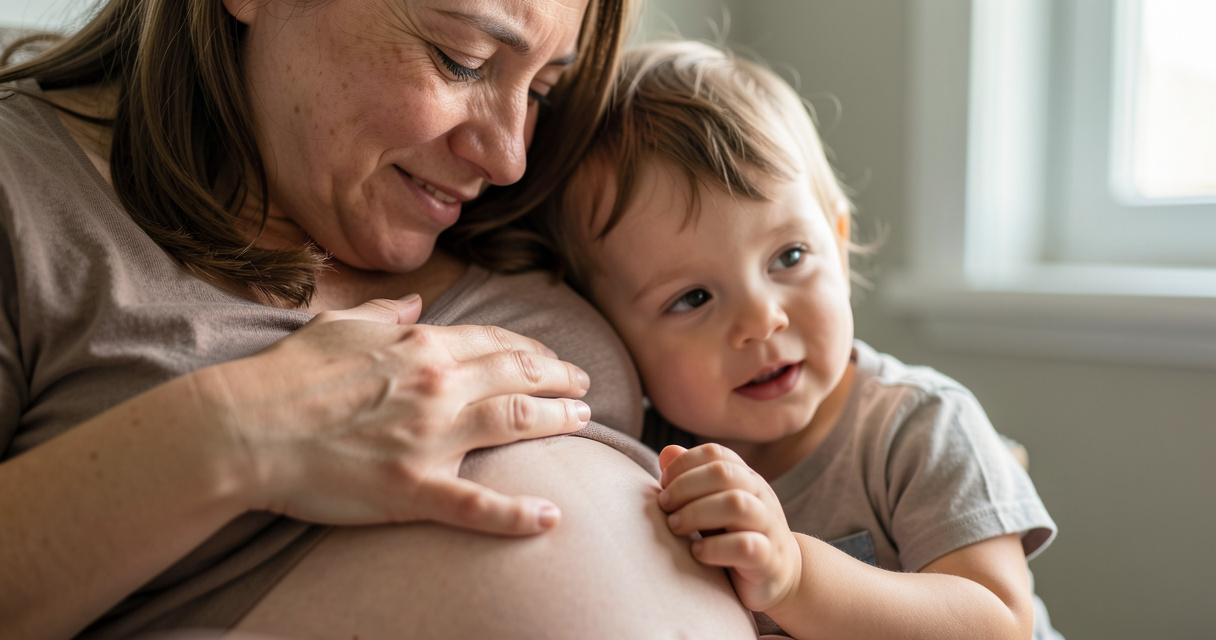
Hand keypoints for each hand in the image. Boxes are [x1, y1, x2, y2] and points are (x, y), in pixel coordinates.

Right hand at [198, 295, 591, 535]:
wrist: (242, 427)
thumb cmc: (285, 376)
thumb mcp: (338, 325)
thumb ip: (384, 311)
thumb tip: (414, 299)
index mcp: (421, 346)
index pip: (496, 343)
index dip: (534, 350)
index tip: (554, 359)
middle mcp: (437, 387)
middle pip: (519, 377)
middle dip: (560, 380)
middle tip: (586, 387)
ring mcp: (429, 439)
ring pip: (516, 425)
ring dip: (558, 422)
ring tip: (586, 422)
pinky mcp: (414, 489)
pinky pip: (478, 504)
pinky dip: (517, 514)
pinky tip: (551, 518)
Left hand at [657, 443, 801, 611]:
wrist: (783, 574)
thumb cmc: (737, 535)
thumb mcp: (714, 504)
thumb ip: (691, 480)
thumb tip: (667, 452)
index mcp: (746, 477)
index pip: (714, 454)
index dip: (683, 464)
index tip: (662, 484)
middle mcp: (760, 495)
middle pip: (723, 473)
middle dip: (685, 486)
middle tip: (664, 506)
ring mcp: (768, 526)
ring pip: (736, 504)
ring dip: (697, 513)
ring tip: (676, 526)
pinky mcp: (769, 559)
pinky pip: (745, 546)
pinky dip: (715, 548)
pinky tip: (697, 552)